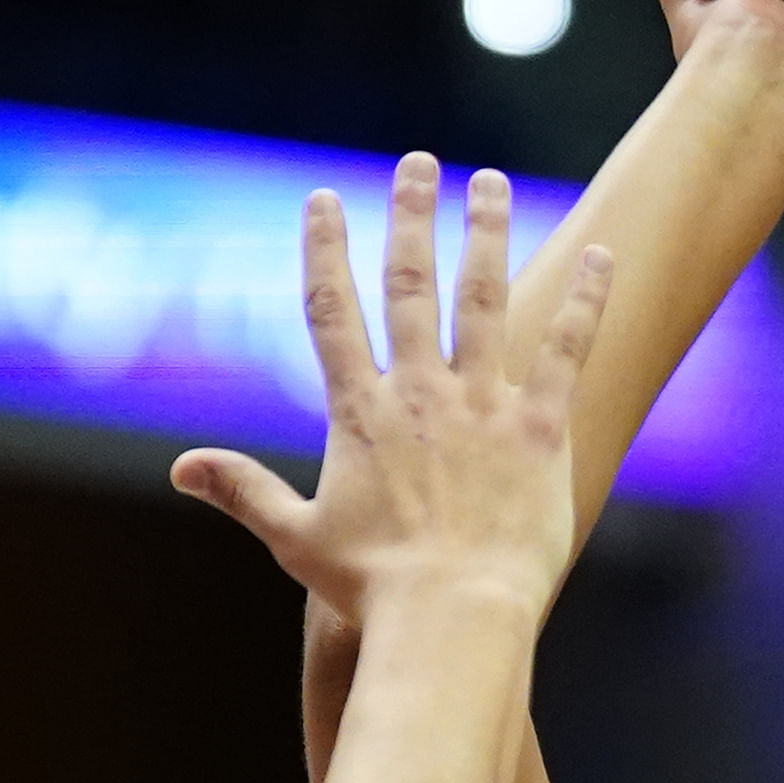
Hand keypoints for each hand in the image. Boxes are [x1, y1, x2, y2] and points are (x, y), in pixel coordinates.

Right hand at [170, 155, 612, 628]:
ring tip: (488, 182)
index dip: (325, 250)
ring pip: (484, 299)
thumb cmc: (373, 590)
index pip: (332, 311)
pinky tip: (602, 254)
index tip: (324, 199)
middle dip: (411, 218)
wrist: (452, 618)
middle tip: (417, 165)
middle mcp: (420, 393)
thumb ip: (242, 491)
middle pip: (411, 285)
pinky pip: (565, 349)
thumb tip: (181, 468)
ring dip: (486, 234)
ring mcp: (483, 405)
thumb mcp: (295, 539)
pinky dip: (585, 299)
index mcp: (359, 413)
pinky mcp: (540, 429)